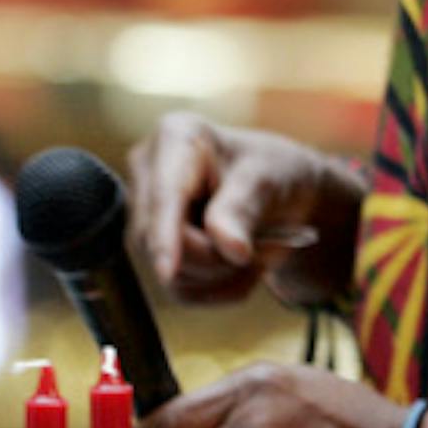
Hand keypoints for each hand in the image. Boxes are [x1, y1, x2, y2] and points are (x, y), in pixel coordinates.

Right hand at [125, 112, 362, 305]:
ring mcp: (146, 214)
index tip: (167, 271)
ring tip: (260, 255)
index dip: (165, 235)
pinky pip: (180, 289)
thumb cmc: (276, 172)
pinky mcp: (154, 249)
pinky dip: (218, 289)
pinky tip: (241, 270)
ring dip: (223, 277)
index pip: (165, 195)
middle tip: (267, 251)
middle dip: (216, 258)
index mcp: (175, 137)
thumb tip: (229, 249)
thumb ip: (244, 209)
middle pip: (160, 239)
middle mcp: (148, 173)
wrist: (281, 194)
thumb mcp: (269, 179)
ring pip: (170, 272)